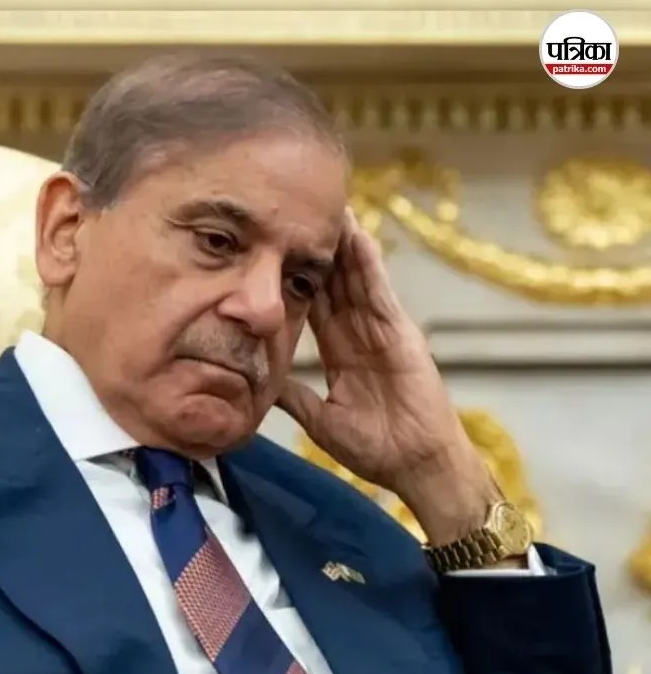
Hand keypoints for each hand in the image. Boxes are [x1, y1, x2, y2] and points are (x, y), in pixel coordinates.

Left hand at [275, 210, 499, 544]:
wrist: (415, 465)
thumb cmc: (376, 448)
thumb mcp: (319, 418)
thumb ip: (293, 396)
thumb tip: (258, 382)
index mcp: (341, 351)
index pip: (315, 304)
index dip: (299, 276)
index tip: (278, 248)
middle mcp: (361, 334)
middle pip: (336, 282)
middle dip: (320, 248)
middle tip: (299, 211)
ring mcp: (383, 330)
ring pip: (358, 279)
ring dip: (344, 244)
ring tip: (329, 208)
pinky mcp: (402, 334)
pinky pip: (381, 293)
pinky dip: (370, 266)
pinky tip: (359, 238)